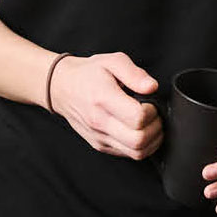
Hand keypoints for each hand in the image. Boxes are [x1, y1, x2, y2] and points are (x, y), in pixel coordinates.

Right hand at [49, 52, 163, 159]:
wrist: (60, 88)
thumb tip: (151, 87)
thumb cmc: (87, 74)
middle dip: (155, 128)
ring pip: (137, 152)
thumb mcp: (111, 61)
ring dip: (151, 140)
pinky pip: (128, 154)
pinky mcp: (99, 145)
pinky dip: (141, 146)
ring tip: (149, 124)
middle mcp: (99, 121)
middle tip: (153, 115)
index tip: (149, 102)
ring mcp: (99, 136)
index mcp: (103, 99)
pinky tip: (139, 131)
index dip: (152, 111)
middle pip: (139, 140)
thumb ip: (134, 73)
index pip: (138, 118)